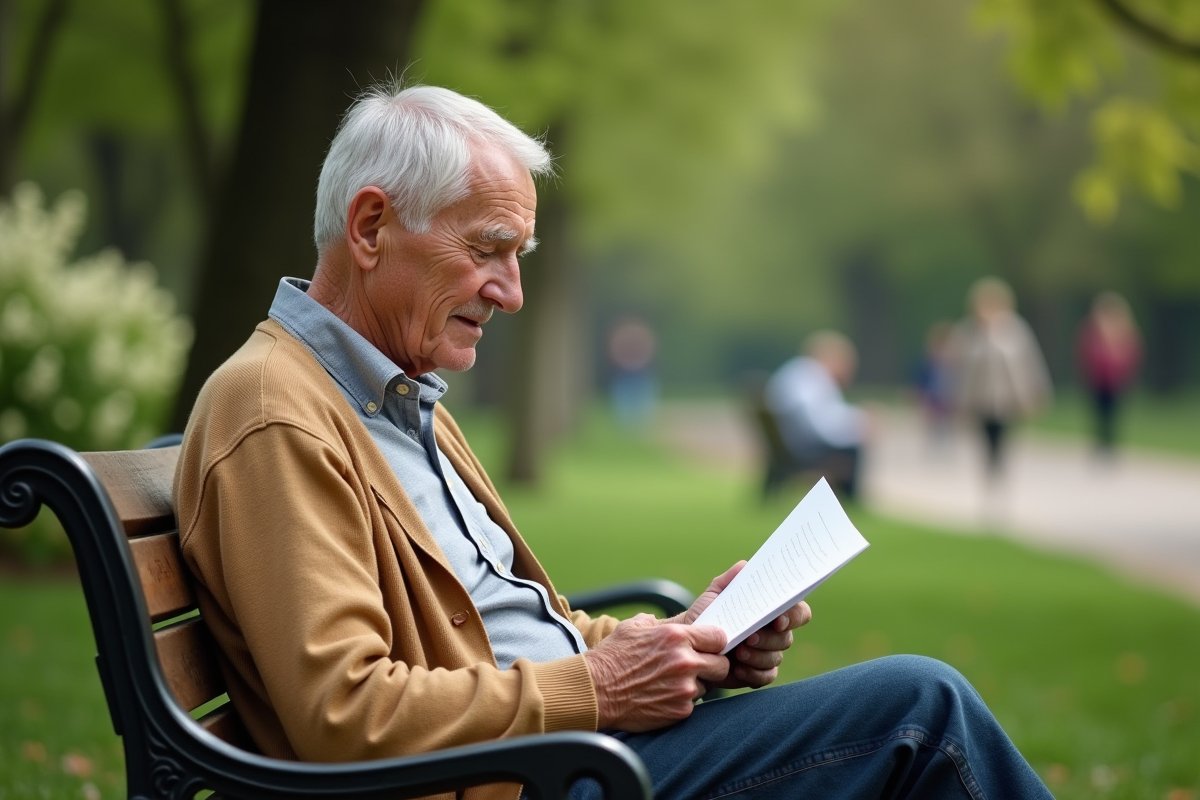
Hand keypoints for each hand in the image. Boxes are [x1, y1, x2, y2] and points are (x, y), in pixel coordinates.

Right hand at [584, 614, 727, 731]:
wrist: (595, 690)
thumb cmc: (612, 656)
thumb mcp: (633, 627)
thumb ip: (658, 623)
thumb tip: (668, 622)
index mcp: (677, 637)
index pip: (719, 637)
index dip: (715, 642)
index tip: (709, 646)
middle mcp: (685, 661)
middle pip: (722, 665)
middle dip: (713, 665)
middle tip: (697, 668)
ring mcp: (684, 688)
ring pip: (708, 686)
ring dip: (696, 684)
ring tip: (671, 683)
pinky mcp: (680, 711)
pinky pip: (693, 704)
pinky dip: (682, 701)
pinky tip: (664, 696)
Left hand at [671, 562, 812, 689]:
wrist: (691, 642)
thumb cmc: (707, 614)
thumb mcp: (714, 594)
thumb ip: (729, 580)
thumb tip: (744, 566)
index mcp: (770, 610)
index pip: (798, 610)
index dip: (794, 615)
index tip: (778, 618)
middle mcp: (774, 633)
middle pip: (787, 638)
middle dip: (769, 639)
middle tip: (749, 637)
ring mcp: (768, 654)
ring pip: (776, 657)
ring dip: (758, 656)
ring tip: (738, 652)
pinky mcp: (758, 674)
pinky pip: (766, 677)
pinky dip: (753, 674)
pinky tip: (738, 669)